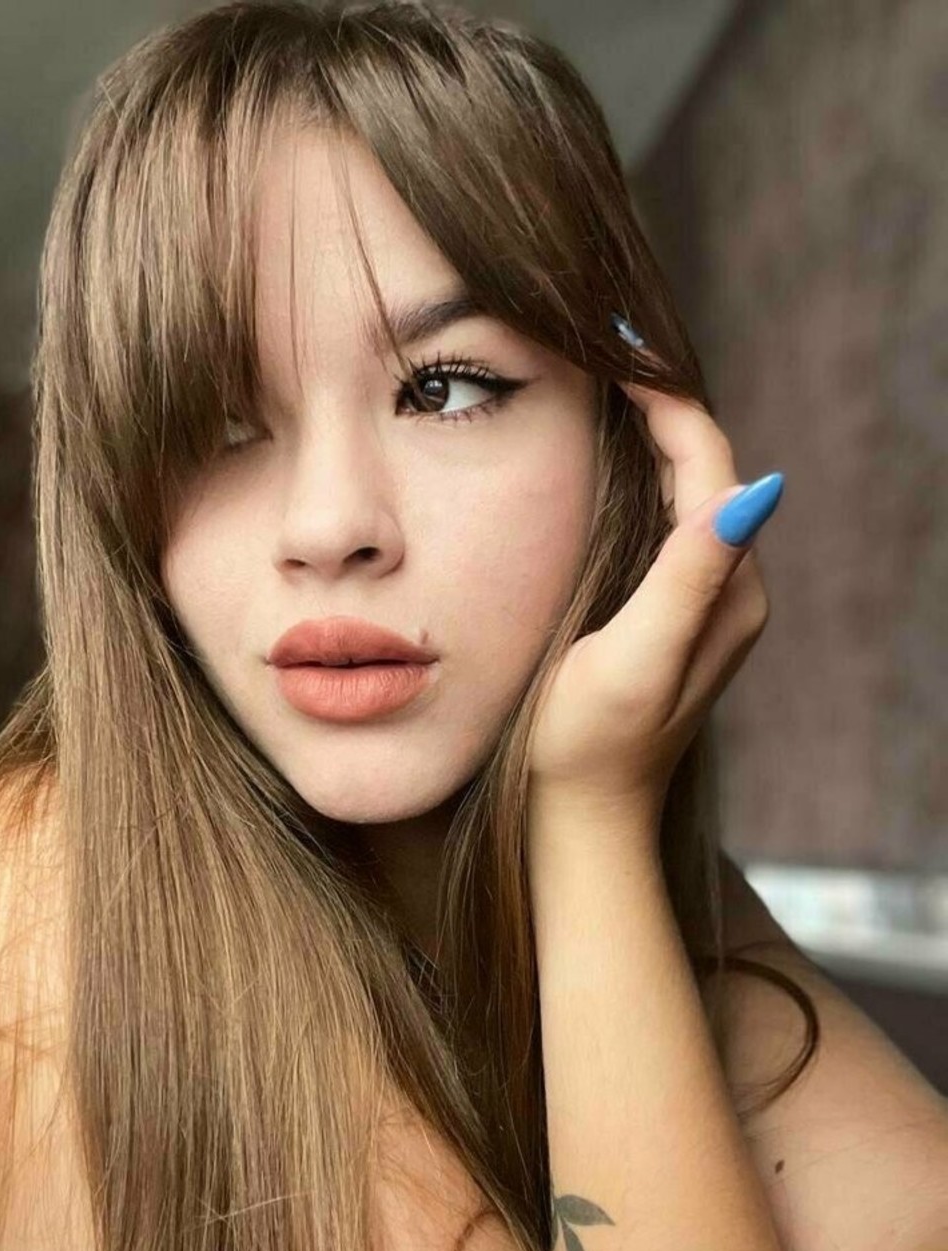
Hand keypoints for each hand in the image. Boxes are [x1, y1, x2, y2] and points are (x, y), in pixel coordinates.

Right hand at [526, 377, 781, 832]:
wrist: (585, 814)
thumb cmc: (591, 744)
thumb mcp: (638, 662)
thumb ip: (690, 579)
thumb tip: (756, 491)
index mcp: (727, 589)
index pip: (709, 465)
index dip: (664, 400)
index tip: (612, 345)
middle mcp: (729, 585)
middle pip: (702, 467)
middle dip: (657, 403)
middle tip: (599, 345)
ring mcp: (703, 598)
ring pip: (684, 488)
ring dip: (647, 433)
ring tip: (597, 382)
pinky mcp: (673, 608)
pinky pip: (666, 519)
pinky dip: (636, 475)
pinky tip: (600, 456)